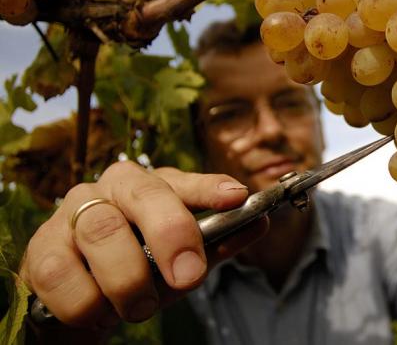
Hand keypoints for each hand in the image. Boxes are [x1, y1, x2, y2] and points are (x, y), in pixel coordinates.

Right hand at [20, 161, 267, 329]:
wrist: (79, 298)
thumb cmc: (137, 267)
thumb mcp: (180, 258)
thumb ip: (217, 241)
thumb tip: (260, 222)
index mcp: (150, 187)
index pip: (182, 181)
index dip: (209, 187)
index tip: (236, 197)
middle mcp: (112, 190)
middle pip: (143, 197)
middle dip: (172, 235)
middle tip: (188, 277)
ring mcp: (72, 214)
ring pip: (102, 233)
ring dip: (128, 281)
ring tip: (139, 307)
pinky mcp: (41, 249)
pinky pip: (63, 274)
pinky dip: (87, 302)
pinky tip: (97, 309)